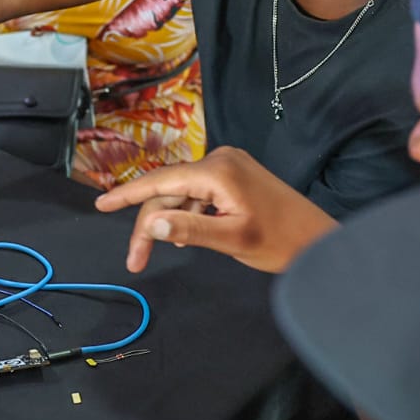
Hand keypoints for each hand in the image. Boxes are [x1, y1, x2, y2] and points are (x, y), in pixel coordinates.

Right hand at [93, 147, 337, 273]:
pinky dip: (187, 213)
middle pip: (168, 190)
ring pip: (182, 193)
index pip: (160, 181)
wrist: (320, 240)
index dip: (126, 195)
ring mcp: (229, 166)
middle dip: (149, 223)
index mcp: (218, 171)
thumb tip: (150, 223)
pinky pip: (199, 192)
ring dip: (168, 220)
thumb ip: (188, 229)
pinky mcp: (235, 176)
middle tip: (136, 260)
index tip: (100, 205)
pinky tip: (183, 235)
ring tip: (158, 252)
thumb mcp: (231, 239)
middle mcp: (220, 159)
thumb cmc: (282, 242)